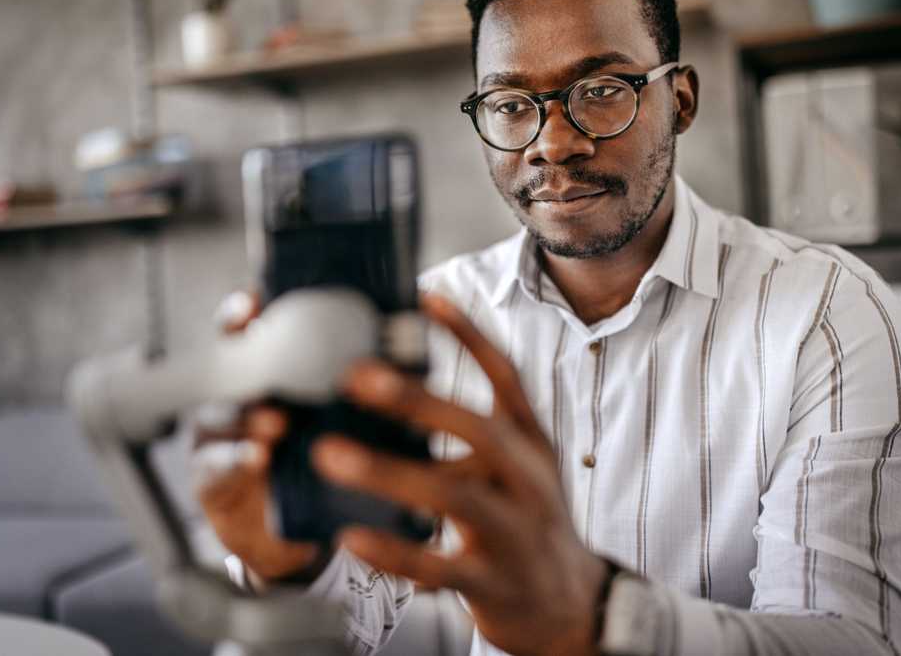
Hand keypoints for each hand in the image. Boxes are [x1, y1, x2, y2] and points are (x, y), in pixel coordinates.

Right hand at [193, 291, 324, 581]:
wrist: (284, 529)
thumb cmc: (312, 462)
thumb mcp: (333, 423)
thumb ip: (352, 393)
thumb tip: (406, 363)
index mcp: (261, 378)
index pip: (246, 336)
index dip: (244, 314)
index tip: (256, 300)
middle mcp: (232, 400)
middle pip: (225, 369)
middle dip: (242, 360)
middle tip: (271, 359)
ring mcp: (216, 438)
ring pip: (221, 416)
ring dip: (248, 417)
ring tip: (277, 421)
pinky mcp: (211, 479)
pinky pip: (216, 466)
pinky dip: (237, 460)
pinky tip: (259, 458)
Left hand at [315, 293, 606, 655]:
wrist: (570, 604)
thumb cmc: (527, 522)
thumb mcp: (515, 468)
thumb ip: (469, 435)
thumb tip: (394, 394)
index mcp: (531, 443)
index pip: (506, 376)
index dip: (468, 334)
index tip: (426, 296)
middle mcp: (529, 479)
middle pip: (478, 429)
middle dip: (417, 399)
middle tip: (355, 376)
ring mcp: (515, 532)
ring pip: (454, 496)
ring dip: (388, 473)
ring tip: (331, 454)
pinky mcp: (493, 583)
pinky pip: (438, 567)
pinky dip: (393, 551)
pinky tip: (351, 536)